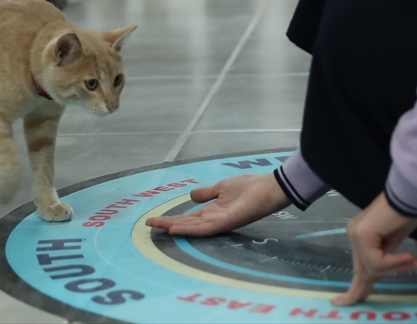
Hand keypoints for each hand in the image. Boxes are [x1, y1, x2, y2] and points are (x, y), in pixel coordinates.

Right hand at [145, 173, 290, 236]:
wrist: (267, 189)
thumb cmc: (248, 187)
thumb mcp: (221, 187)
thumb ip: (206, 193)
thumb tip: (190, 195)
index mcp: (212, 211)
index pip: (188, 217)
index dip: (172, 218)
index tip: (155, 218)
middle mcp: (213, 219)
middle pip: (186, 224)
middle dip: (167, 224)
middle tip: (149, 225)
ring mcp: (219, 222)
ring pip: (192, 228)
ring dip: (174, 227)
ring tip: (158, 227)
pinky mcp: (225, 222)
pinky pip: (204, 228)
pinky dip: (189, 230)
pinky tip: (176, 229)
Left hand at [332, 193, 416, 305]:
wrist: (410, 196)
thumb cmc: (407, 214)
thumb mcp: (395, 243)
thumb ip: (387, 258)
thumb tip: (386, 273)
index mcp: (361, 236)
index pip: (359, 266)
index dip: (355, 287)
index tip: (343, 302)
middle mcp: (354, 235)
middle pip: (361, 271)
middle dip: (360, 290)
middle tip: (341, 303)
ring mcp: (356, 234)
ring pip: (373, 268)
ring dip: (395, 268)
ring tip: (413, 260)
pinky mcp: (363, 234)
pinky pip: (377, 261)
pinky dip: (394, 262)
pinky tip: (407, 255)